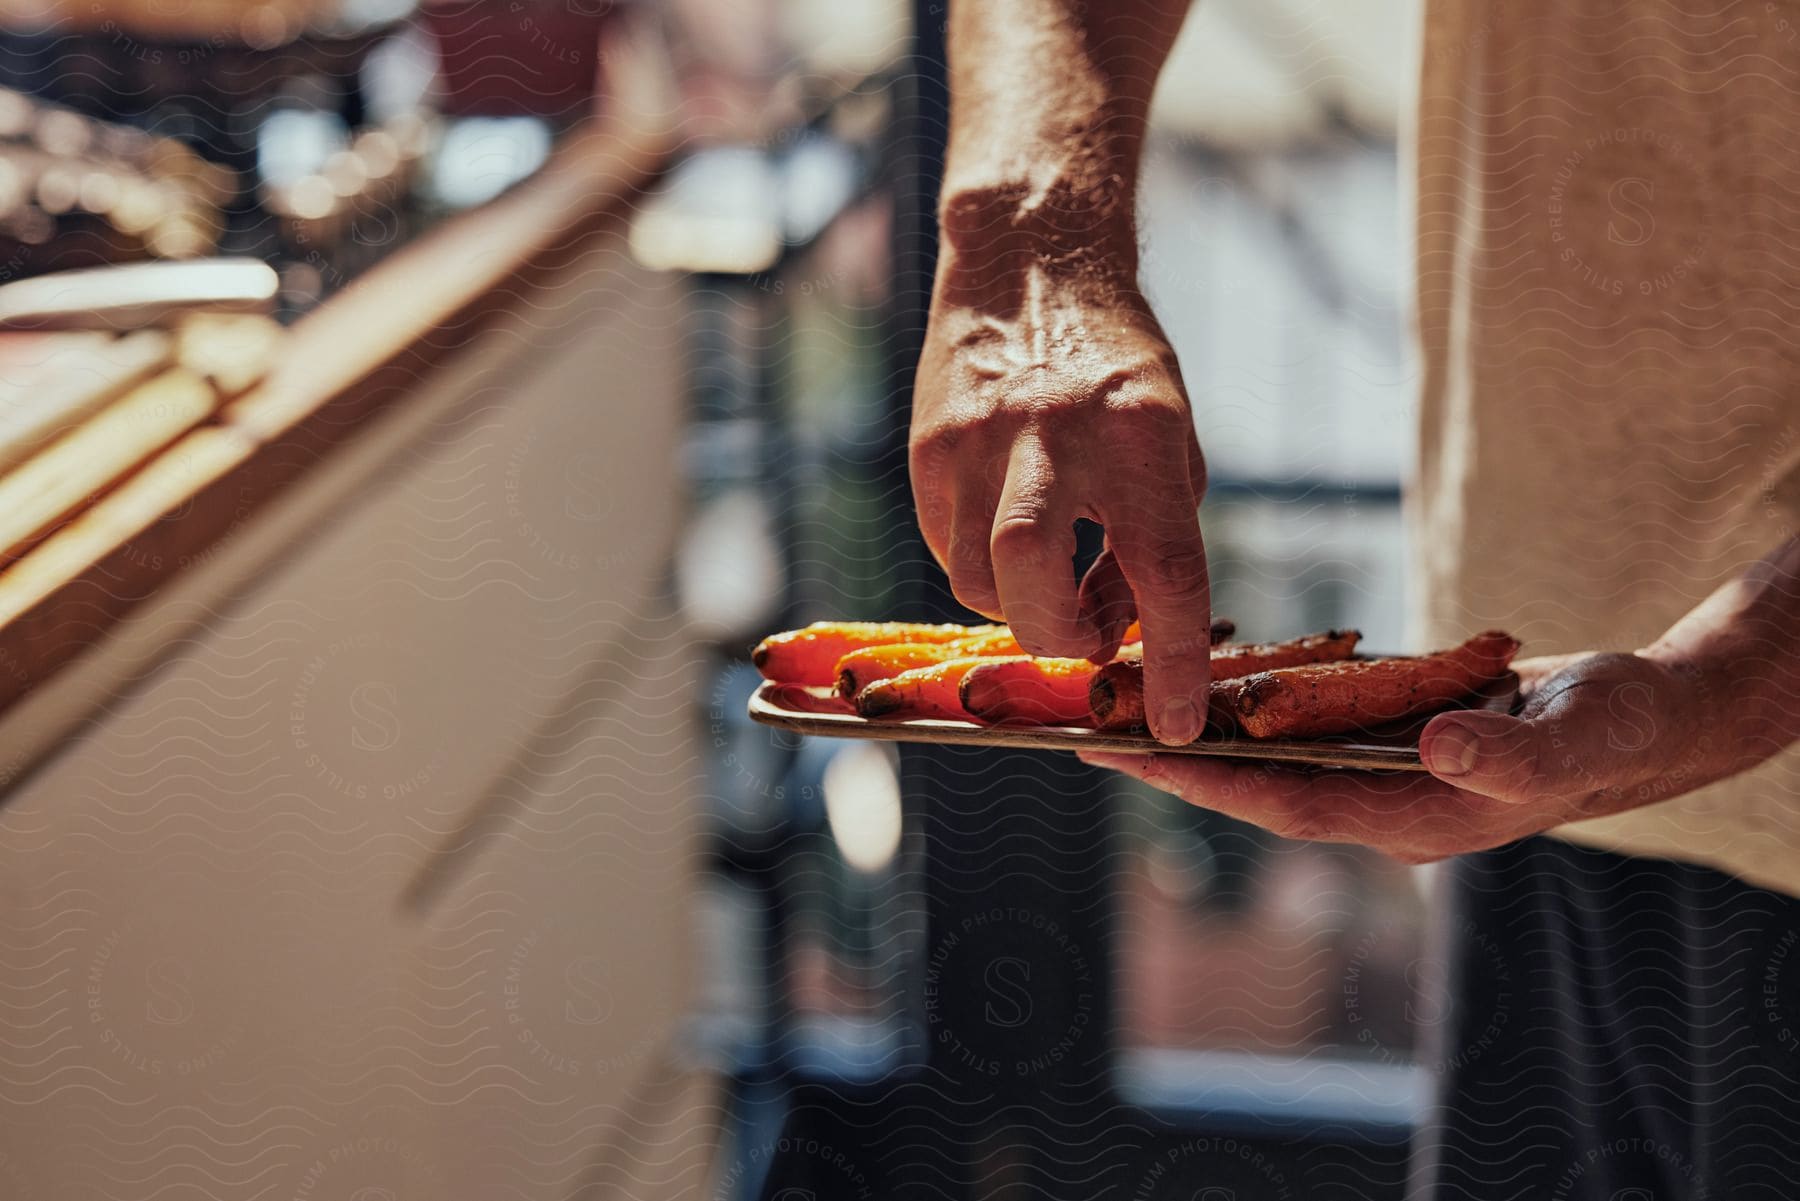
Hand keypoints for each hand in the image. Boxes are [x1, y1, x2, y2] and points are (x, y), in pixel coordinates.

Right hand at [911, 218, 1212, 744]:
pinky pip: (947, 547)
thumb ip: (1155, 534)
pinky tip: (1014, 523)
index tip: (1172, 722)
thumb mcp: (1170, 438)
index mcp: (1137, 435)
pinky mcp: (928, 452)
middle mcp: (1048, 439)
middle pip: (1030, 583)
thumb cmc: (1117, 363)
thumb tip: (1120, 630)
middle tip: (1089, 634)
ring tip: (1059, 564)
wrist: (1028, 263)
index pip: (1164, 572)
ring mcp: (974, 444)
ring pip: (977, 581)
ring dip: (1022, 601)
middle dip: (1059, 637)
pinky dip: (985, 563)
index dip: (1170, 661)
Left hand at [1077, 651, 1718, 862]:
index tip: (1129, 755)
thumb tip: (1441, 751)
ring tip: (1109, 694)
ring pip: (1265, 755)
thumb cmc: (1615, 725)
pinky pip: (1292, 726)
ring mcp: (1374, 777)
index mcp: (1416, 819)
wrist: (1632, 718)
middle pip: (1254, 786)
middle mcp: (1379, 807)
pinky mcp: (1374, 742)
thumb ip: (1515, 752)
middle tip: (1078, 725)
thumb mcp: (1580, 732)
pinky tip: (1189, 670)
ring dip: (1190, 728)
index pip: (1289, 804)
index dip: (1207, 781)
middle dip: (1169, 757)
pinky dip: (1239, 700)